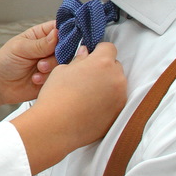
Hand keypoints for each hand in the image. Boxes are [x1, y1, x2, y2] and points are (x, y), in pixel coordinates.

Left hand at [0, 21, 57, 118]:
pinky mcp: (51, 78)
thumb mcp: (20, 48)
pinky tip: (35, 80)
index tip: (63, 39)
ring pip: (63, 62)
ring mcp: (50, 63)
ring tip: (37, 70)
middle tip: (41, 62)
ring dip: (50, 68)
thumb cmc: (4, 62)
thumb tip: (57, 33)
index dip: (65, 32)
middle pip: (65, 46)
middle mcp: (48, 49)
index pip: (58, 28)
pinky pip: (59, 77)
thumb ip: (40, 43)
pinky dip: (48, 78)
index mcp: (40, 35)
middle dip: (56, 55)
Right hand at [11, 42, 126, 173]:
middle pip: (115, 66)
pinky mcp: (118, 113)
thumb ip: (78, 60)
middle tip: (86, 77)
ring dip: (106, 85)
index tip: (90, 57)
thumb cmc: (55, 97)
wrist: (55, 127)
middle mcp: (116, 78)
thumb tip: (85, 54)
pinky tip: (90, 106)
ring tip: (87, 94)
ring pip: (117, 84)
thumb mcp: (62, 70)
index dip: (98, 50)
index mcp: (102, 63)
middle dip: (103, 68)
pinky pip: (116, 101)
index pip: (109, 47)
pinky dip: (107, 101)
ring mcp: (120, 97)